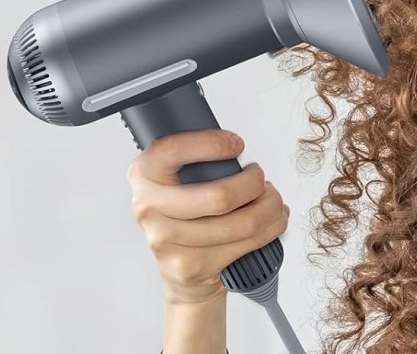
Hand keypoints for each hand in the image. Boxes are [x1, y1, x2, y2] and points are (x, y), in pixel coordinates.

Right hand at [126, 128, 289, 305]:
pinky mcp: (190, 267)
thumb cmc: (189, 215)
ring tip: (272, 201)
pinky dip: (271, 229)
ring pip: (242, 222)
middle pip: (219, 196)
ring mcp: (167, 241)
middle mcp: (150, 208)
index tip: (236, 145)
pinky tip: (271, 222)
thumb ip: (199, 160)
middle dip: (254, 184)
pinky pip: (247, 244)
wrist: (182, 272)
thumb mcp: (182, 179)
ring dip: (270, 208)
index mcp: (145, 175)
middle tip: (260, 179)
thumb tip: (237, 148)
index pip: (171, 151)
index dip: (209, 145)